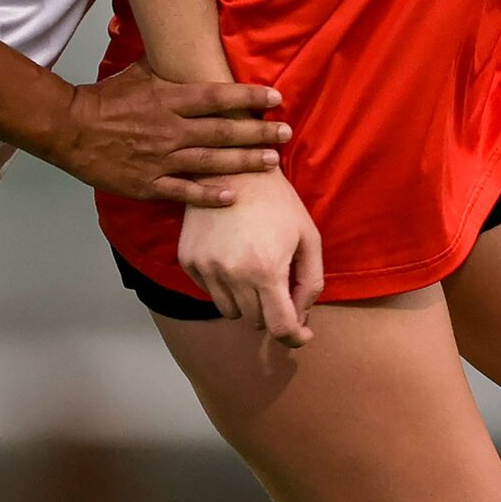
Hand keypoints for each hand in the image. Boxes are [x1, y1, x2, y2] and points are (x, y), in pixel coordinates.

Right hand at [54, 60, 287, 204]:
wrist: (72, 129)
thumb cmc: (106, 98)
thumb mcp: (139, 72)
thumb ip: (167, 63)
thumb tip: (185, 41)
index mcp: (169, 99)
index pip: (218, 96)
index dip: (249, 96)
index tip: (276, 98)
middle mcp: (171, 129)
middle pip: (223, 130)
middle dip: (259, 132)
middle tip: (286, 133)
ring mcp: (161, 159)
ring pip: (212, 162)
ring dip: (245, 162)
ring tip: (272, 162)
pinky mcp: (149, 184)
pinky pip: (185, 192)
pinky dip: (210, 195)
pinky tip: (233, 196)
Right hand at [179, 167, 324, 348]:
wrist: (234, 166)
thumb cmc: (278, 201)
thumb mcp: (309, 237)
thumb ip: (311, 282)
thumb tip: (301, 319)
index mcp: (266, 270)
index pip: (279, 328)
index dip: (294, 336)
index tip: (302, 333)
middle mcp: (232, 274)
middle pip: (255, 321)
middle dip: (271, 309)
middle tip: (278, 283)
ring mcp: (206, 268)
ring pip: (230, 311)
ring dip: (245, 300)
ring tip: (254, 268)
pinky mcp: (189, 260)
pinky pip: (210, 291)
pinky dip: (224, 284)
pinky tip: (232, 256)